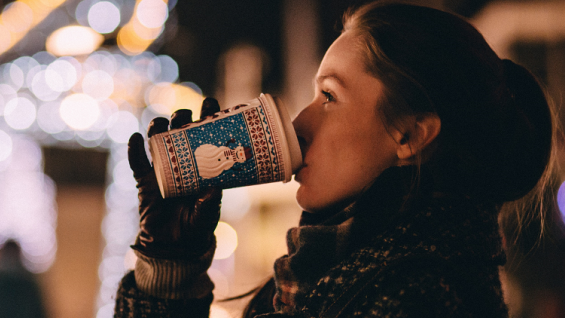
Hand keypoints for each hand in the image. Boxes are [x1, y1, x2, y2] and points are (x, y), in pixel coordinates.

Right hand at [128, 98, 222, 259]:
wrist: (173, 247)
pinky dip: (134, 150)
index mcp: (202, 166)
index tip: (211, 103)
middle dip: (182, 118)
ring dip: (158, 128)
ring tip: (161, 123)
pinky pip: (137, 163)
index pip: (206, 137)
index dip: (207, 118)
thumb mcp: (206, 215)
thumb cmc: (195, 227)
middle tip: (185, 115)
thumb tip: (213, 189)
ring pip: (158, 142)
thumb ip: (209, 204)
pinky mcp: (145, 182)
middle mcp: (182, 163)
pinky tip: (135, 139)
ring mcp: (162, 170)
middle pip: (180, 133)